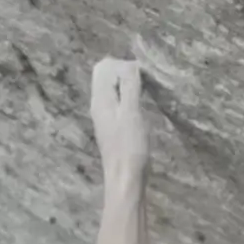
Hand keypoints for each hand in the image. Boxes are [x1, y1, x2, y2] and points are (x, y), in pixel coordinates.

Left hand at [88, 57, 149, 182]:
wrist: (125, 178)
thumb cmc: (130, 147)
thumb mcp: (132, 113)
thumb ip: (129, 87)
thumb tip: (131, 65)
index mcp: (100, 99)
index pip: (104, 67)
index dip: (123, 65)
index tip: (142, 75)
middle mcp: (99, 104)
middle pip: (105, 75)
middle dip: (124, 71)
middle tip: (143, 81)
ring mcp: (105, 115)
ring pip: (111, 88)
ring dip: (127, 84)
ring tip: (144, 91)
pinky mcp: (113, 125)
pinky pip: (117, 101)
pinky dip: (128, 96)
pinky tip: (140, 105)